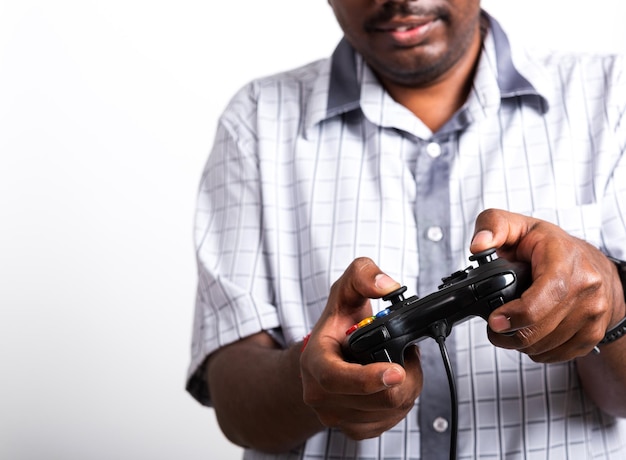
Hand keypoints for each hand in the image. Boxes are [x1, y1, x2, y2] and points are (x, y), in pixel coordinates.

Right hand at [299, 257, 422, 439]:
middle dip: (405, 374)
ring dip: (408, 385)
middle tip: (406, 353)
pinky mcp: (355, 430)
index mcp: (313, 363)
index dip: (369, 378)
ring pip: (392, 410)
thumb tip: (386, 285)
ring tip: (398, 363)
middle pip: (378, 399)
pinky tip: (394, 381)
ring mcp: (336, 417)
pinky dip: (402, 399)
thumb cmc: (336, 326)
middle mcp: (320, 396)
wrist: (324, 358)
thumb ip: (363, 275)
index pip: (336, 378)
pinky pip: (393, 421)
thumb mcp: (345, 291)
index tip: (397, 371)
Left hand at [470, 209, 625, 362]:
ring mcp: (593, 312)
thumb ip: (492, 226)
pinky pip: (558, 355)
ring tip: (511, 326)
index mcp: (565, 259)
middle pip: (542, 328)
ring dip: (521, 343)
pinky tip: (530, 333)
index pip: (548, 293)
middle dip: (508, 333)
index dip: (518, 313)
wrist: (588, 262)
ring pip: (547, 345)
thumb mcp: (517, 225)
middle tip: (494, 326)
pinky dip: (537, 350)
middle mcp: (586, 286)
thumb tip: (478, 246)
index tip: (495, 320)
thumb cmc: (549, 245)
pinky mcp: (593, 333)